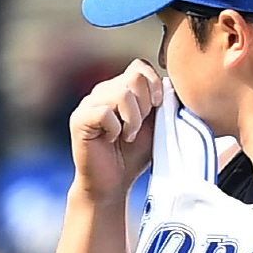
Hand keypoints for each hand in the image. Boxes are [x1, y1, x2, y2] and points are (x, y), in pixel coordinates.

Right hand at [68, 59, 161, 203]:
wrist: (111, 185)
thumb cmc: (132, 156)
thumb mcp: (154, 125)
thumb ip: (161, 103)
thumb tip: (173, 83)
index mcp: (120, 88)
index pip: (140, 67)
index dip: (154, 84)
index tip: (157, 108)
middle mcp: (103, 91)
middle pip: (135, 77)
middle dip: (145, 105)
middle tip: (138, 128)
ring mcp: (89, 103)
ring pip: (122, 93)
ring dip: (133, 119)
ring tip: (128, 136)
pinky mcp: (79, 119)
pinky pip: (105, 112)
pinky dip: (115, 129)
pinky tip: (111, 140)